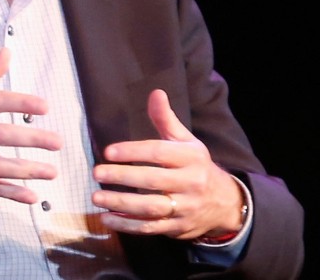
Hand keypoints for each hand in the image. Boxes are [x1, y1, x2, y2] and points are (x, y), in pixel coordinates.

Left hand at [91, 89, 244, 239]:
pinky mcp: (177, 227)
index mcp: (190, 157)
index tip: (108, 152)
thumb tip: (155, 92)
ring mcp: (184, 207)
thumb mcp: (186, 141)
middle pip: (153, 180)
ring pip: (150, 207)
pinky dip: (128, 225)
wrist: (224, 203)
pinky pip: (150, 227)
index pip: (158, 153)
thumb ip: (166, 119)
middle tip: (96, 173)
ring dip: (121, 203)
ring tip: (97, 197)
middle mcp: (190, 183)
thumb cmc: (196, 165)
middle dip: (123, 177)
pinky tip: (107, 219)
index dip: (132, 152)